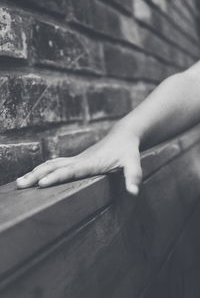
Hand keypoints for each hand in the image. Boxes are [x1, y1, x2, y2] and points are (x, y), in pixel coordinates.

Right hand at [16, 123, 141, 194]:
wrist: (122, 135)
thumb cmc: (127, 150)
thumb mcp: (134, 162)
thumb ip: (133, 176)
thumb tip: (133, 193)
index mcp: (91, 163)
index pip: (71, 171)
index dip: (56, 177)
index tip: (41, 184)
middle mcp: (79, 160)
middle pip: (54, 167)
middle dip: (37, 176)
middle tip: (20, 185)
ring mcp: (76, 159)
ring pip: (51, 164)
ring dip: (35, 172)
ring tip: (20, 182)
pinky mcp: (75, 160)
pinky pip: (55, 164)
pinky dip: (42, 169)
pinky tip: (35, 174)